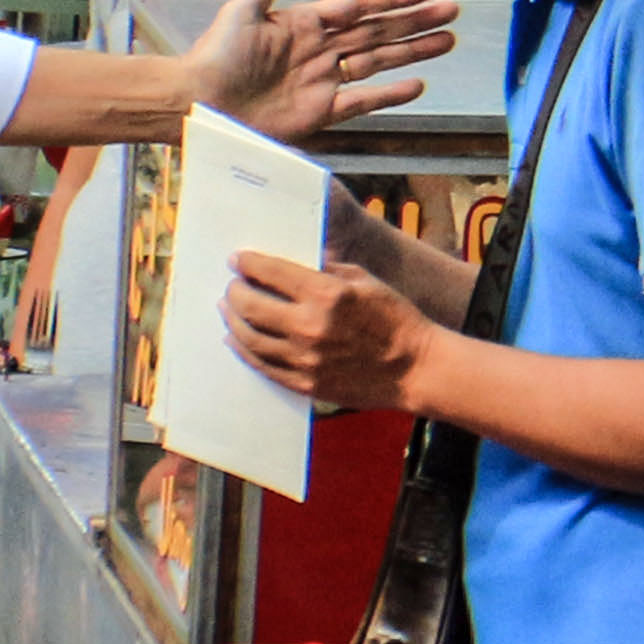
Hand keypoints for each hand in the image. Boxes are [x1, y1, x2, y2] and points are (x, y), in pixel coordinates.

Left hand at [185, 0, 456, 142]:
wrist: (199, 102)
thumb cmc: (217, 54)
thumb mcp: (243, 9)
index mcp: (305, 22)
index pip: (359, 5)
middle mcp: (321, 49)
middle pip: (378, 32)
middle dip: (414, 21)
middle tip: (451, 11)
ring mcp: (324, 81)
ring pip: (379, 62)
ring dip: (413, 51)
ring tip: (447, 42)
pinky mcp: (321, 112)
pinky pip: (363, 101)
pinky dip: (391, 94)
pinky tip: (418, 84)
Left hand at [223, 249, 436, 411]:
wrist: (415, 368)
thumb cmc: (396, 319)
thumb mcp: (365, 280)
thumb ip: (327, 270)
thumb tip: (294, 265)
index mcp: (327, 295)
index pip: (271, 272)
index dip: (248, 263)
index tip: (238, 260)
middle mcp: (310, 327)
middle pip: (252, 306)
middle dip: (235, 291)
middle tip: (231, 286)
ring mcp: (305, 359)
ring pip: (251, 339)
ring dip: (233, 321)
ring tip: (229, 310)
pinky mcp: (306, 383)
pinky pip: (263, 366)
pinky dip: (244, 351)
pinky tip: (237, 340)